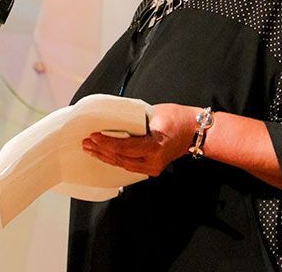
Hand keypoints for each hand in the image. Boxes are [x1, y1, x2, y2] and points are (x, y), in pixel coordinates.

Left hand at [82, 103, 198, 176]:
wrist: (195, 131)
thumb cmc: (178, 118)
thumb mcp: (156, 113)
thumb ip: (136, 119)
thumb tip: (115, 120)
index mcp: (155, 146)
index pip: (124, 147)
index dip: (107, 142)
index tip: (93, 136)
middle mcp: (153, 161)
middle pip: (121, 158)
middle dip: (101, 150)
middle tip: (86, 143)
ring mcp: (153, 167)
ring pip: (123, 165)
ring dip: (105, 156)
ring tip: (91, 149)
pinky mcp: (151, 167)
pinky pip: (129, 165)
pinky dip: (116, 159)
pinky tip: (105, 155)